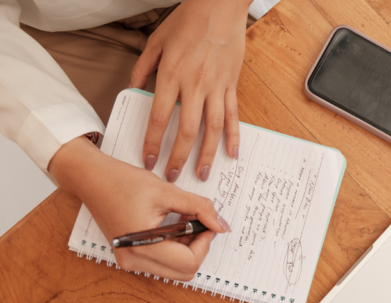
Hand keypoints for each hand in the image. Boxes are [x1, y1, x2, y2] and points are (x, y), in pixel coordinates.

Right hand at [50, 137, 231, 279]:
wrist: (92, 179)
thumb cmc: (123, 182)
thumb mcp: (168, 191)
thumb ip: (199, 208)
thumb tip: (222, 226)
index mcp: (143, 246)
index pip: (190, 262)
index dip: (205, 242)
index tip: (207, 221)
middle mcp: (134, 261)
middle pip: (185, 271)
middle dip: (198, 247)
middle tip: (198, 221)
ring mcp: (130, 262)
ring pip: (176, 270)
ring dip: (187, 248)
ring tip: (183, 220)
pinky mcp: (130, 257)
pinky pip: (163, 263)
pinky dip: (175, 248)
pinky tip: (173, 225)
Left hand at [131, 0, 251, 182]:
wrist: (220, 5)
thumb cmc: (188, 20)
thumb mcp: (156, 40)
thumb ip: (143, 67)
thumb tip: (133, 89)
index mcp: (172, 75)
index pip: (160, 118)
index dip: (154, 143)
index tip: (149, 161)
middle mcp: (195, 84)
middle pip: (188, 130)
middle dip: (179, 157)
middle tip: (173, 176)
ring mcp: (216, 86)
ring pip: (213, 128)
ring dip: (207, 154)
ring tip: (203, 173)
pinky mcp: (231, 85)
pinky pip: (233, 115)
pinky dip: (234, 136)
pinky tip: (232, 153)